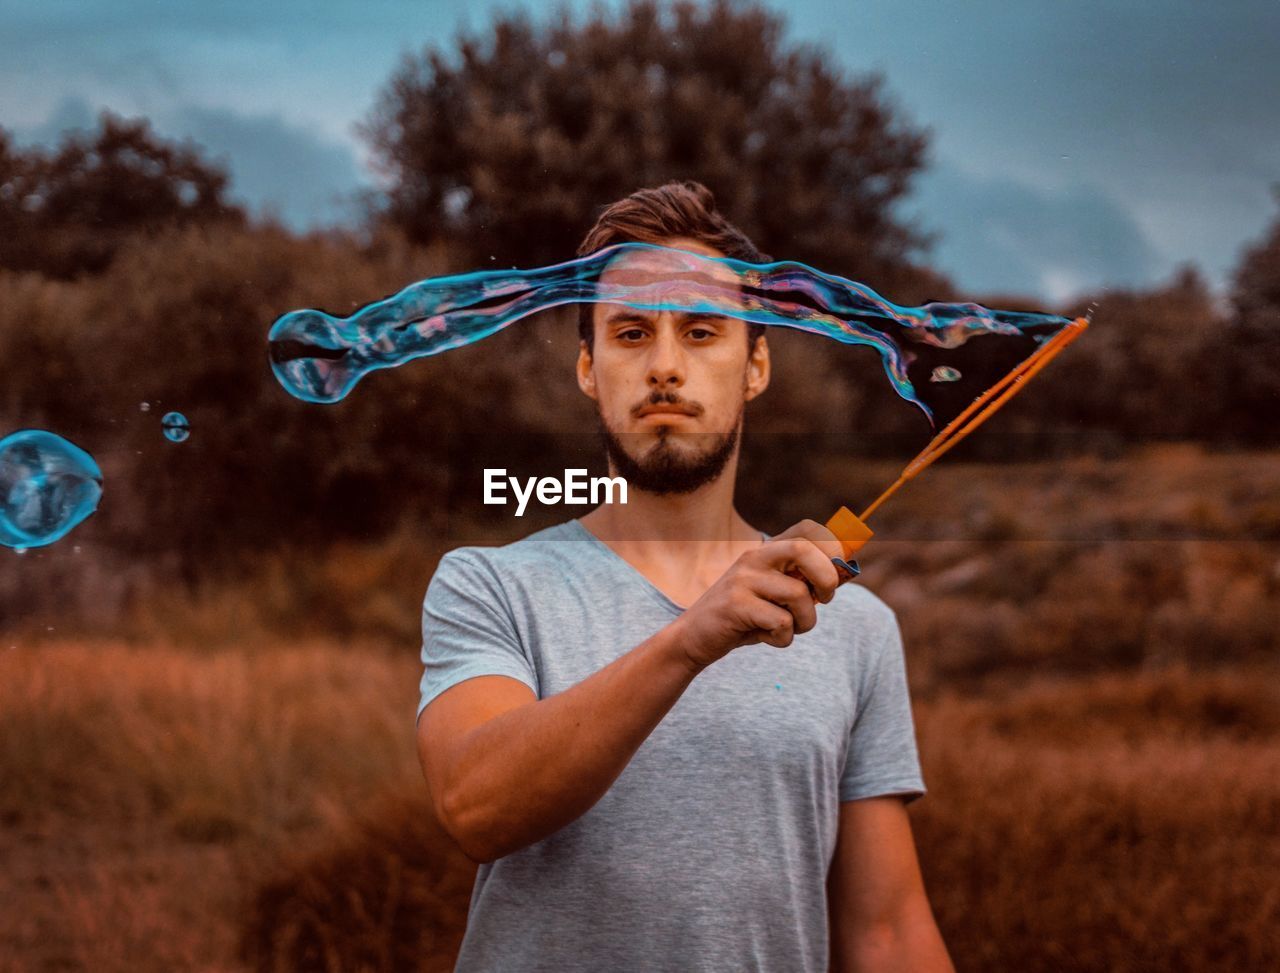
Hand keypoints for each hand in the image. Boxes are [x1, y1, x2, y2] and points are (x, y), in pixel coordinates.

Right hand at [676, 519, 844, 670]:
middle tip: (825, 599)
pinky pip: (782, 623)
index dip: (832, 546)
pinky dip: (783, 639)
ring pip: (799, 596)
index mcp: (765, 552)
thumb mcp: (772, 596)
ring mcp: (743, 579)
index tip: (837, 574)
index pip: (807, 529)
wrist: (693, 638)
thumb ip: (800, 583)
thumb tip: (844, 574)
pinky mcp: (736, 604)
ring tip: (787, 630)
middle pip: (805, 550)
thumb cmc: (742, 619)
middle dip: (827, 577)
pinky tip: (765, 638)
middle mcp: (754, 558)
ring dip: (805, 622)